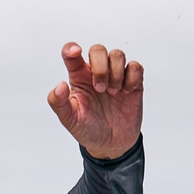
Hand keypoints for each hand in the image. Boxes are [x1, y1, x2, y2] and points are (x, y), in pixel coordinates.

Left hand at [45, 41, 142, 160]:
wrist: (111, 144)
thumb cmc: (88, 129)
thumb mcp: (69, 120)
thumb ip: (58, 103)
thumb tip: (60, 85)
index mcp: (78, 77)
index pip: (71, 55)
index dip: (71, 48)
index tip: (75, 52)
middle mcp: (96, 72)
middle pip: (98, 49)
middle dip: (100, 67)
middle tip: (100, 89)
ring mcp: (115, 75)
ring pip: (118, 54)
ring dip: (116, 73)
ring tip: (113, 93)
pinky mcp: (132, 82)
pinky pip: (135, 67)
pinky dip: (132, 78)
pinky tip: (126, 92)